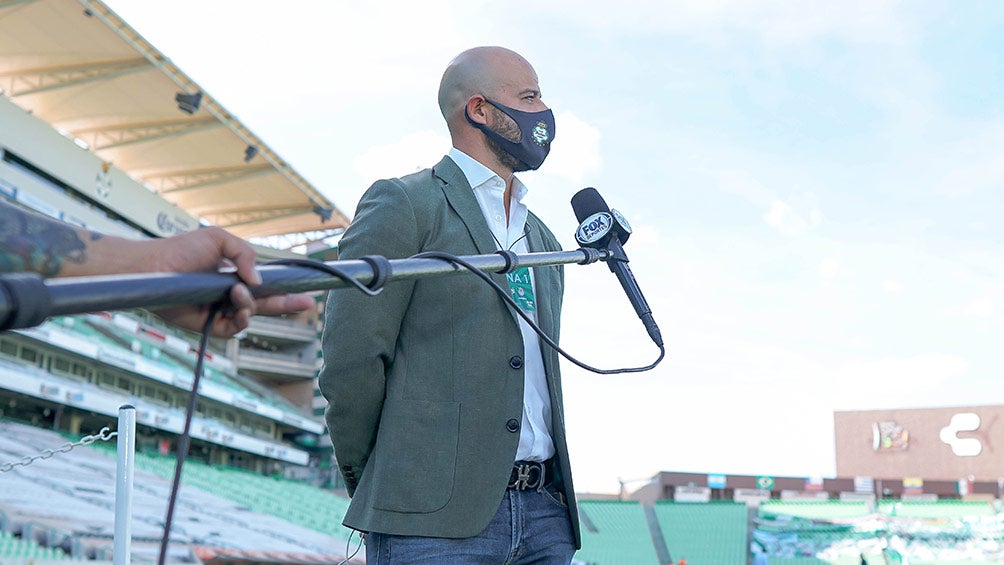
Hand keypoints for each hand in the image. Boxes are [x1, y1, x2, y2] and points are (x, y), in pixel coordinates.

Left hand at [141, 227, 314, 336]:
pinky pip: (234, 329)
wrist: (152, 268)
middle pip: (267, 303)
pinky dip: (241, 320)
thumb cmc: (180, 249)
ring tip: (239, 293)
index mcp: (236, 273)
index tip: (307, 288)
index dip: (286, 287)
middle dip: (289, 304)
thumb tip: (259, 280)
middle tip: (309, 303)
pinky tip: (238, 307)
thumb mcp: (218, 240)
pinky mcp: (208, 324)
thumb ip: (245, 254)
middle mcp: (230, 293)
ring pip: (251, 316)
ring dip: (252, 306)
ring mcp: (220, 309)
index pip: (267, 283)